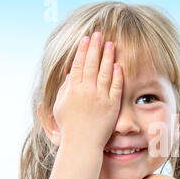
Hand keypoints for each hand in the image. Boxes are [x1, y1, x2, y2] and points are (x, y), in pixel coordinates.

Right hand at [53, 31, 122, 149]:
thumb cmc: (69, 127)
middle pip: (91, 64)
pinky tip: (119, 65)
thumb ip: (66, 90)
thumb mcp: (61, 107)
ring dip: (108, 57)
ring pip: (105, 73)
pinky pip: (116, 88)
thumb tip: (71, 75)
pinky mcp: (112, 106)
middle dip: (94, 47)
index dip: (82, 50)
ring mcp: (100, 98)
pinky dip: (118, 76)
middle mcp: (87, 91)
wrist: (82, 144)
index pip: (78, 65)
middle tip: (98, 34)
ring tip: (110, 44)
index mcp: (73, 90)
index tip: (85, 39)